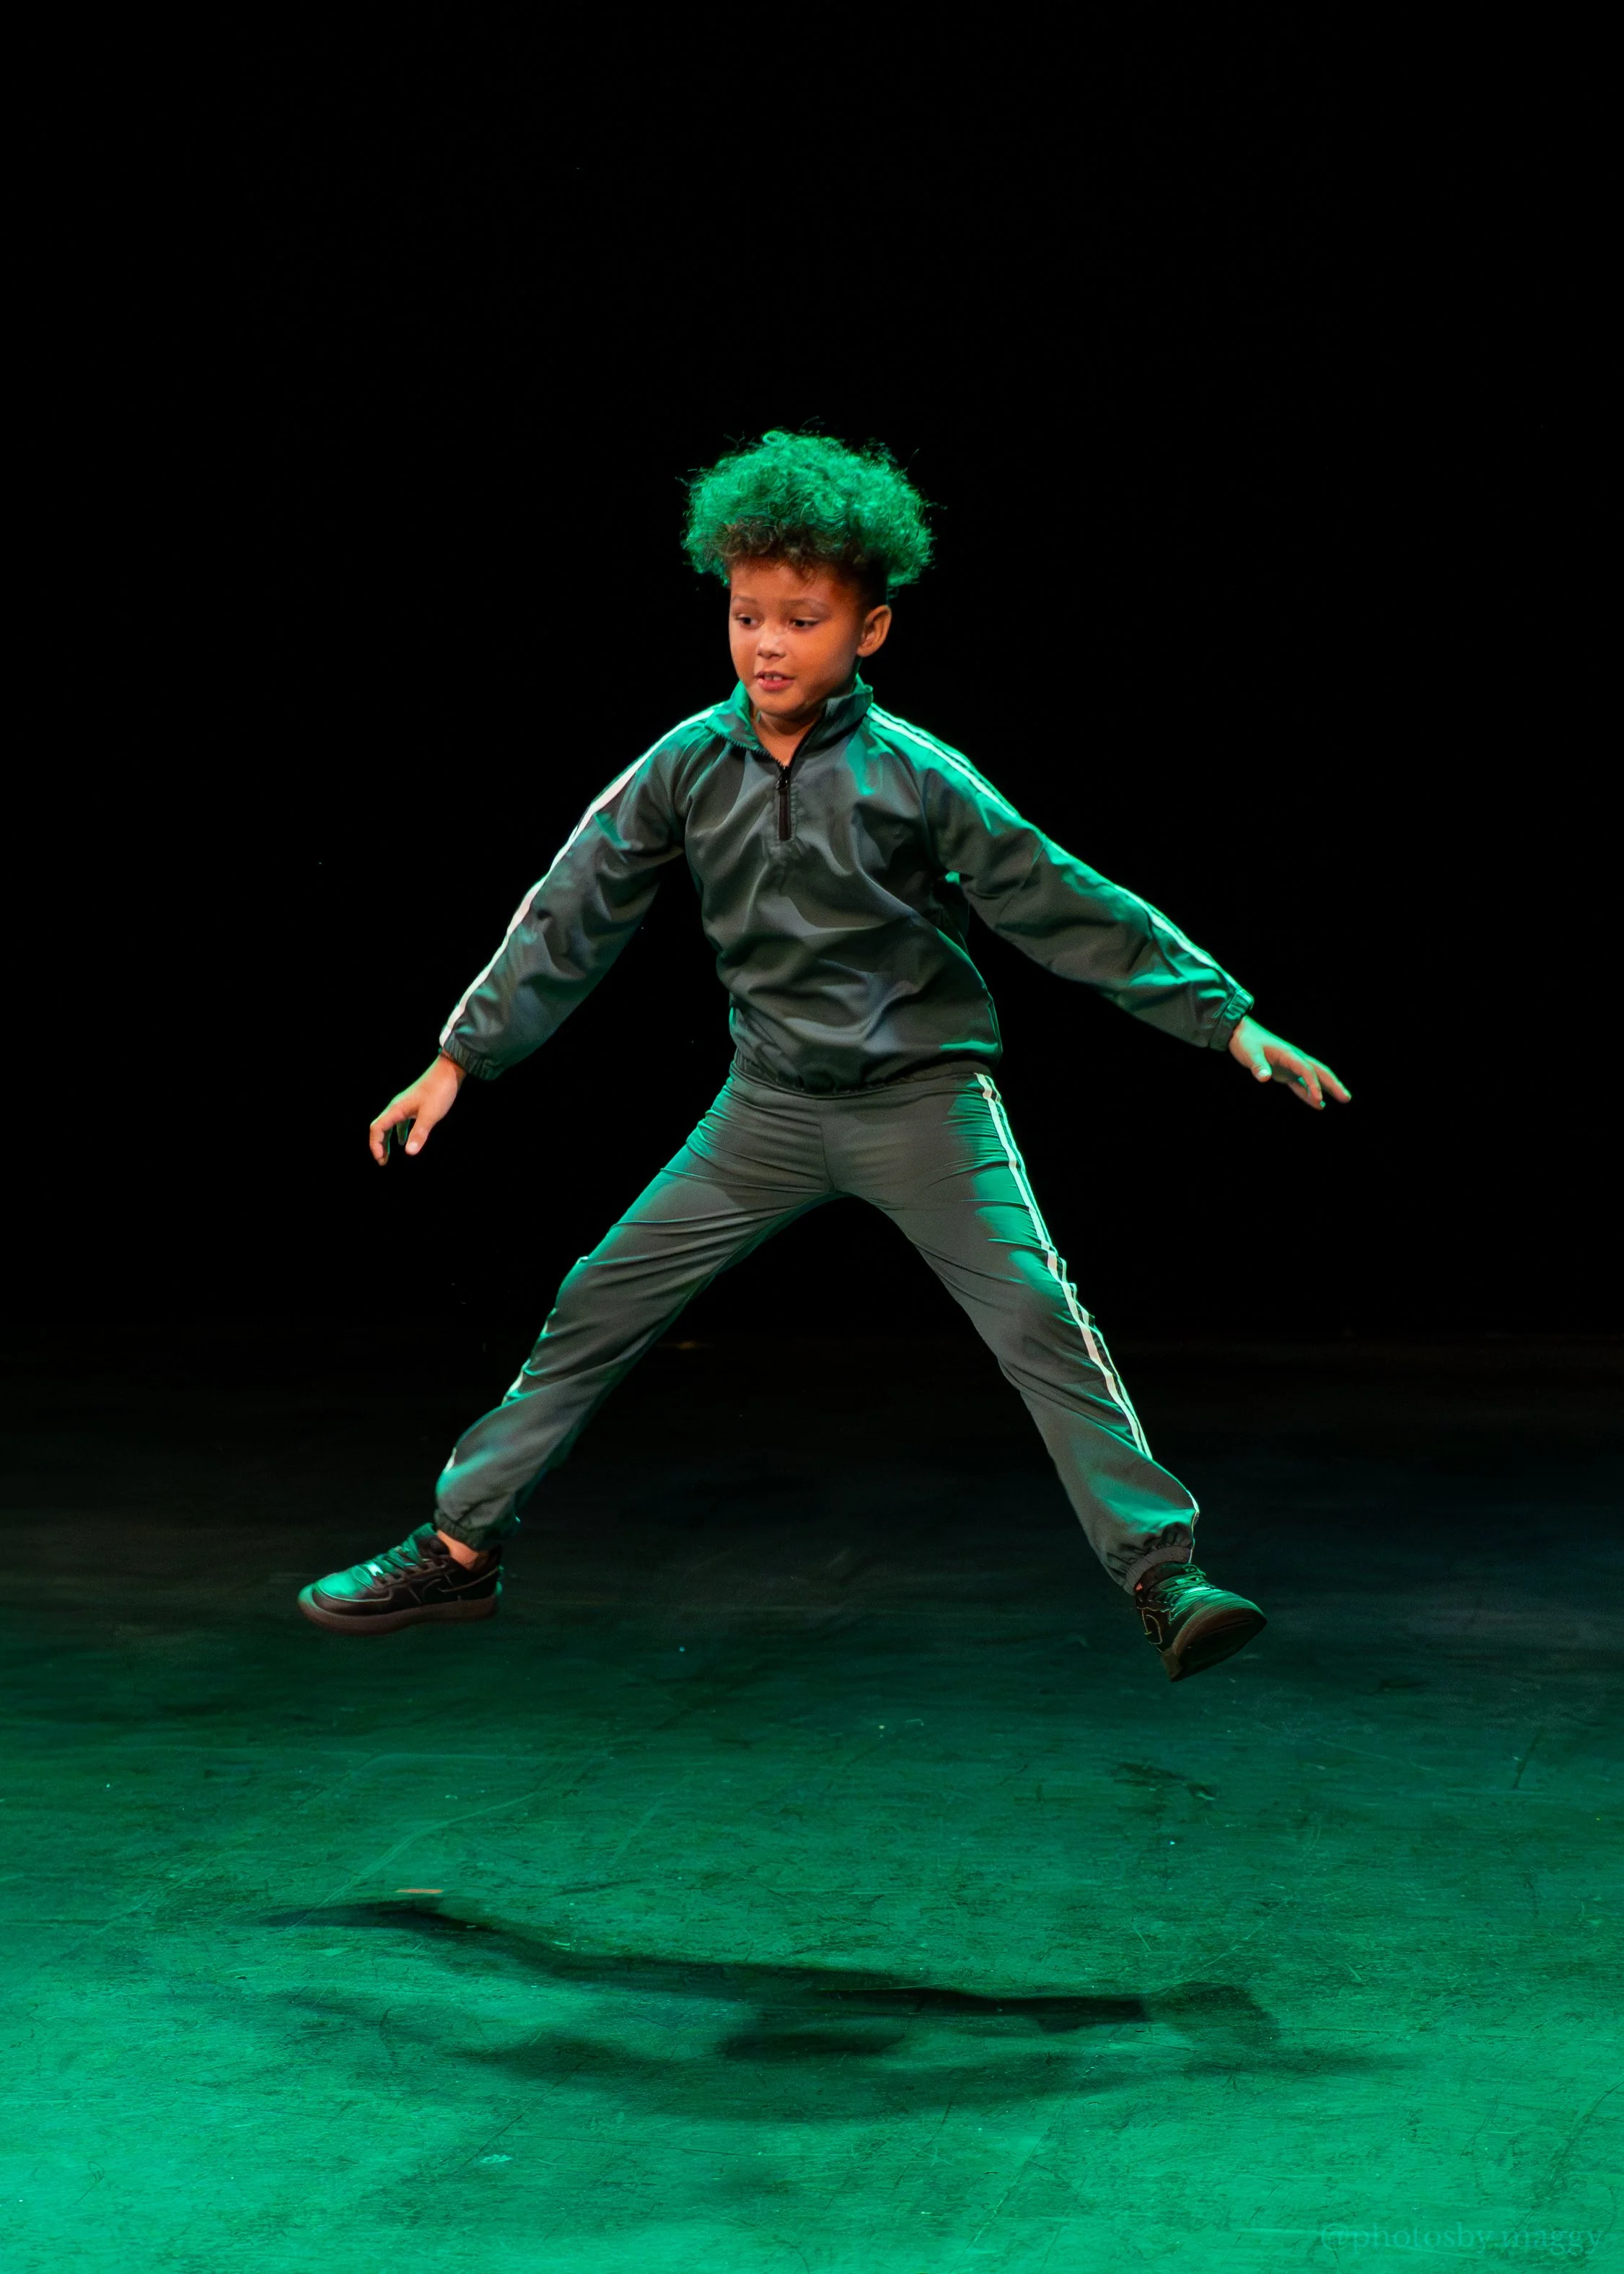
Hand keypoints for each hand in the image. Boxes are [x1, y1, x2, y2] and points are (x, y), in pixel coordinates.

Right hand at [368, 1054, 466, 1164]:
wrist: (448, 1071)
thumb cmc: (439, 1091)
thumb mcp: (430, 1115)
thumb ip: (419, 1133)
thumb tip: (409, 1152)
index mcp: (397, 1108)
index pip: (377, 1128)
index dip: (375, 1145)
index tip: (381, 1159)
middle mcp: (397, 1106)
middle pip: (380, 1127)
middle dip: (379, 1145)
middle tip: (383, 1161)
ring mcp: (404, 1105)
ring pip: (389, 1125)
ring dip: (387, 1140)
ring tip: (388, 1155)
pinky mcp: (412, 1105)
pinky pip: (399, 1121)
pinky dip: (398, 1133)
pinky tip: (402, 1141)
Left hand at [1228, 1016, 1349, 1111]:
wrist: (1240, 1032)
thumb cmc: (1246, 1041)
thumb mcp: (1249, 1054)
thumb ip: (1257, 1066)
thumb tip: (1264, 1078)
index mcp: (1289, 1054)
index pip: (1306, 1070)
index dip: (1313, 1085)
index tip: (1319, 1099)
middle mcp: (1294, 1060)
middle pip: (1319, 1072)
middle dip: (1333, 1084)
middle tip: (1346, 1098)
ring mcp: (1291, 1066)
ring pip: (1313, 1078)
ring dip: (1327, 1089)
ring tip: (1343, 1099)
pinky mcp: (1284, 1072)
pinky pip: (1301, 1084)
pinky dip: (1309, 1094)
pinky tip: (1318, 1104)